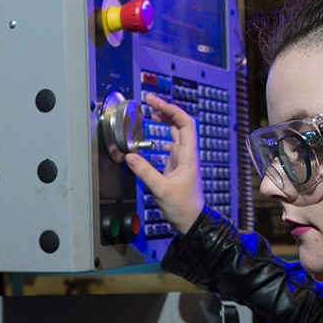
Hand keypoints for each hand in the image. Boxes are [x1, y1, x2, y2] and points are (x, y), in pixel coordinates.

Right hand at [126, 93, 204, 233]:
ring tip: (152, 112)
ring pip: (176, 132)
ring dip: (165, 120)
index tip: (156, 103)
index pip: (184, 123)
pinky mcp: (177, 167)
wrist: (192, 222)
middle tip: (150, 100)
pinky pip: (172, 144)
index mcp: (187, 156)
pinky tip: (157, 136)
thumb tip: (130, 156)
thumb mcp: (161, 190)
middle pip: (180, 123)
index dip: (171, 110)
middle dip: (165, 109)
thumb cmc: (184, 208)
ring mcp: (183, 160)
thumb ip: (145, 172)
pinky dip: (164, 135)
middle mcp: (187, 155)